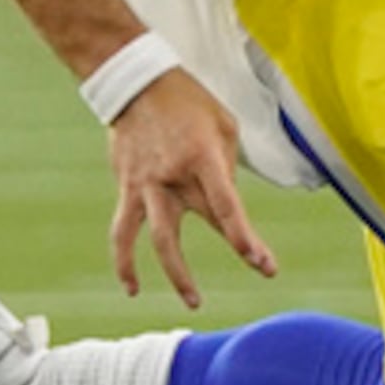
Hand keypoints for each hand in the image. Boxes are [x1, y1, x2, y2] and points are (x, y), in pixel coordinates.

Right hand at [107, 67, 276, 309]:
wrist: (135, 84)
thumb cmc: (187, 103)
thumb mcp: (222, 125)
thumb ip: (226, 168)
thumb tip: (226, 207)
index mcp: (201, 157)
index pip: (226, 206)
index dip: (243, 237)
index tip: (262, 263)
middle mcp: (173, 175)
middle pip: (205, 221)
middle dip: (236, 247)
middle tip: (262, 269)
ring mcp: (146, 185)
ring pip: (158, 240)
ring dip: (177, 273)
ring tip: (194, 301)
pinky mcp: (127, 188)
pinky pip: (123, 232)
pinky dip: (124, 261)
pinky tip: (133, 287)